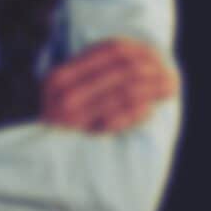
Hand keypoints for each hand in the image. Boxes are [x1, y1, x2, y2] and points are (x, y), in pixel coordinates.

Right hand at [41, 38, 179, 132]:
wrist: (36, 161)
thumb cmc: (65, 124)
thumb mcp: (72, 94)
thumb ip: (99, 75)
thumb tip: (148, 56)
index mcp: (64, 73)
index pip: (112, 49)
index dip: (142, 50)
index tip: (160, 57)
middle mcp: (63, 88)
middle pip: (124, 67)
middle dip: (155, 71)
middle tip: (174, 77)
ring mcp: (69, 111)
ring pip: (126, 90)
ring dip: (154, 89)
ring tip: (170, 90)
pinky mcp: (79, 132)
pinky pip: (119, 116)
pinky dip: (138, 111)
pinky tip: (149, 110)